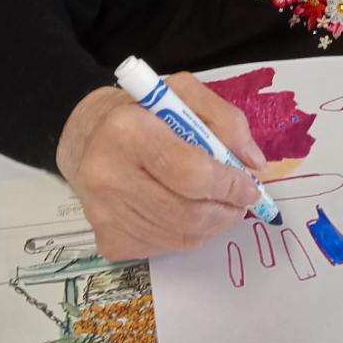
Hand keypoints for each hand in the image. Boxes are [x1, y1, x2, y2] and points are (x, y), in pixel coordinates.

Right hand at [55, 72, 267, 260]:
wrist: (87, 137)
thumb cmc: (142, 113)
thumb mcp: (183, 94)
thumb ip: (226, 120)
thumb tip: (254, 164)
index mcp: (127, 131)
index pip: (190, 172)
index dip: (229, 184)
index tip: (250, 186)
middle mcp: (107, 175)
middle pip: (188, 213)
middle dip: (227, 210)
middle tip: (242, 202)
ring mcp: (104, 214)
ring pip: (181, 236)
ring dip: (212, 224)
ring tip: (219, 205)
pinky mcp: (108, 240)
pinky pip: (165, 248)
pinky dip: (188, 235)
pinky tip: (186, 212)